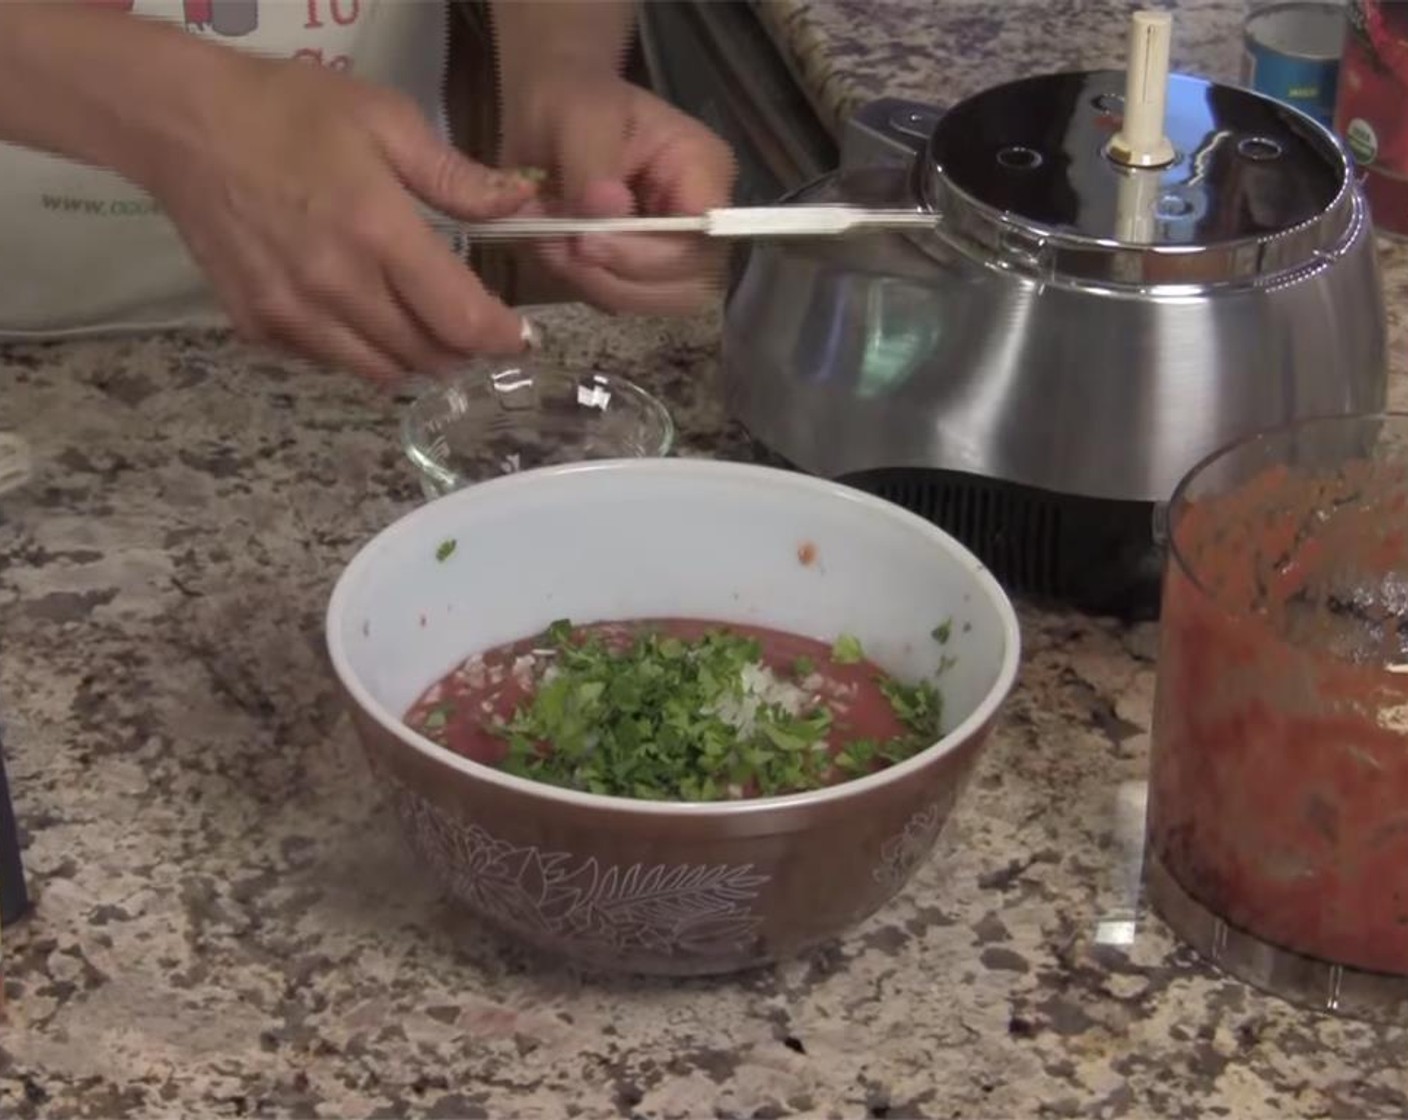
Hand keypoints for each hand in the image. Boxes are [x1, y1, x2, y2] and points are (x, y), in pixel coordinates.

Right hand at [147, 54, 539, 382]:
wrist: (183, 123)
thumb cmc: (289, 111)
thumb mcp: (385, 121)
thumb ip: (456, 177)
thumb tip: (517, 206)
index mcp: (379, 234)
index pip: (460, 319)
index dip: (499, 338)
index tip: (516, 335)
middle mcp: (338, 287)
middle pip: (425, 355)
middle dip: (461, 350)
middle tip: (471, 328)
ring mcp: (293, 314)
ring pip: (379, 372)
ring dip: (413, 360)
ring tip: (423, 329)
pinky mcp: (258, 325)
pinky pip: (328, 363)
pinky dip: (357, 353)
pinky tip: (359, 317)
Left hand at [499, 72, 736, 314]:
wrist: (552, 113)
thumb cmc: (574, 100)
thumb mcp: (578, 114)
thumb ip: (592, 160)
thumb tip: (608, 209)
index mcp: (703, 170)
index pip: (703, 238)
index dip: (651, 255)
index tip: (586, 240)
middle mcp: (701, 220)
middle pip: (688, 285)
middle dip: (619, 278)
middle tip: (561, 247)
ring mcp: (675, 253)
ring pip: (654, 302)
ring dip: (595, 284)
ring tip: (550, 242)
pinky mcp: (642, 273)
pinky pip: (622, 300)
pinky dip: (582, 284)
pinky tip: (555, 249)